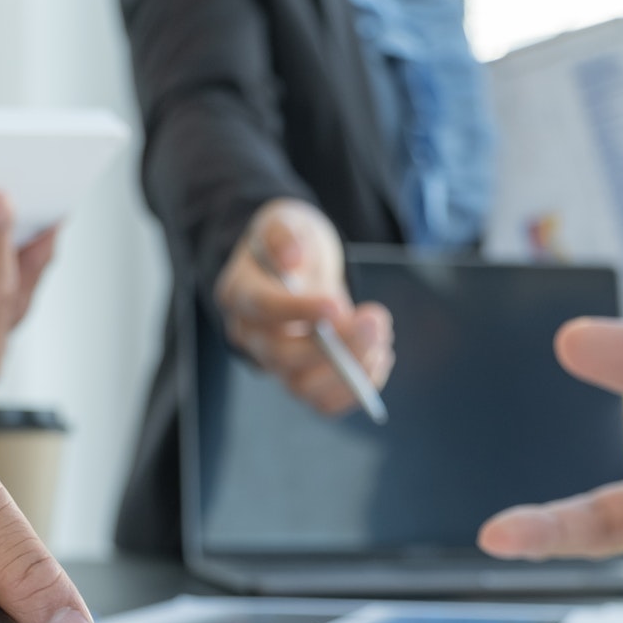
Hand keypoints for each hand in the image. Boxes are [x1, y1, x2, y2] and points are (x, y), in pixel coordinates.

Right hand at [215, 198, 392, 415]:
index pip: (262, 309)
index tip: (338, 305)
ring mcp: (276, 363)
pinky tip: (380, 358)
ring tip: (382, 338)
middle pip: (284, 356)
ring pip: (304, 386)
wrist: (298, 265)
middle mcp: (251, 335)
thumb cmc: (292, 242)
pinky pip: (323, 401)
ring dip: (350, 370)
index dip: (299, 311)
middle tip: (375, 321)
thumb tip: (291, 257)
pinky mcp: (302, 378)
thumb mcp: (287, 221)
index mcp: (240, 293)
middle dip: (336, 345)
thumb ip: (285, 234)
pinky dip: (355, 387)